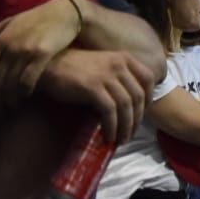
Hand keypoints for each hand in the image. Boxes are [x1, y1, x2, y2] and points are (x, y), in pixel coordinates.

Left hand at [0, 0, 82, 105]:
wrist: (63, 12)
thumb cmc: (33, 19)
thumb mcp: (6, 24)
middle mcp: (9, 47)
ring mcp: (26, 51)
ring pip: (10, 85)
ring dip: (7, 101)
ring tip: (8, 110)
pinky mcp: (42, 55)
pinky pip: (28, 81)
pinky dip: (24, 93)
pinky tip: (24, 97)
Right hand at [38, 49, 155, 142]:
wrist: (50, 65)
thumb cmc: (75, 68)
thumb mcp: (103, 65)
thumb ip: (118, 78)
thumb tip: (130, 105)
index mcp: (124, 57)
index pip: (148, 78)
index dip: (149, 99)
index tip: (142, 114)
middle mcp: (118, 64)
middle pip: (138, 96)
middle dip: (137, 119)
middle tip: (130, 134)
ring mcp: (106, 75)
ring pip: (126, 105)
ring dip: (126, 127)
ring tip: (121, 140)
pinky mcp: (93, 87)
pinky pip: (109, 111)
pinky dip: (112, 126)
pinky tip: (108, 136)